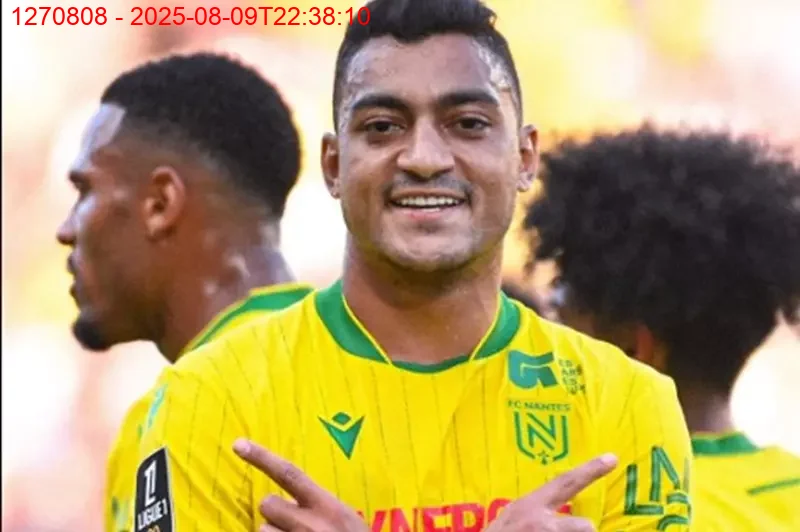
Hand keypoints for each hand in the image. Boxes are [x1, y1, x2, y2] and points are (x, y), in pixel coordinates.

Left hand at [233, 438, 368, 531]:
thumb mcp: (345, 520)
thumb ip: (319, 506)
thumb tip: (290, 497)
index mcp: (327, 506)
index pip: (289, 474)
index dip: (262, 457)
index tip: (238, 444)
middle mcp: (309, 523)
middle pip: (267, 504)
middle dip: (275, 514)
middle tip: (293, 527)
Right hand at [486, 453, 617, 531]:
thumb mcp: (507, 519)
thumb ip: (530, 512)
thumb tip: (550, 511)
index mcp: (530, 506)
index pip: (565, 482)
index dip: (590, 470)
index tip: (612, 458)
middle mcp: (543, 523)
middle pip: (586, 525)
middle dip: (585, 530)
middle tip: (579, 529)